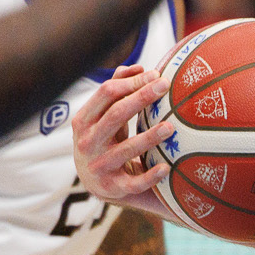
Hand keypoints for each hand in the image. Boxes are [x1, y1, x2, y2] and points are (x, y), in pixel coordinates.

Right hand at [72, 64, 172, 206]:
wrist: (95, 182)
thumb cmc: (105, 138)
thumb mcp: (103, 115)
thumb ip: (117, 90)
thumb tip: (138, 67)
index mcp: (84, 120)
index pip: (106, 93)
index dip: (132, 82)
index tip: (157, 74)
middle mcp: (88, 142)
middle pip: (116, 114)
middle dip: (142, 98)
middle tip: (165, 86)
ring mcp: (99, 166)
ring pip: (126, 149)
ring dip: (149, 137)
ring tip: (171, 127)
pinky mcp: (113, 187)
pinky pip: (134, 182)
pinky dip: (150, 176)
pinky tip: (166, 167)